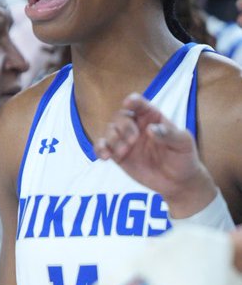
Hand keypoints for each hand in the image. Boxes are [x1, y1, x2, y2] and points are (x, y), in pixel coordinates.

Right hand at [94, 92, 216, 215]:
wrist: (178, 183)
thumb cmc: (183, 158)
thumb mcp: (183, 143)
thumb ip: (169, 134)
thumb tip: (150, 129)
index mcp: (152, 117)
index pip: (139, 104)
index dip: (133, 101)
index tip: (128, 103)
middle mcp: (136, 126)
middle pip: (120, 117)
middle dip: (123, 126)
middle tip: (132, 140)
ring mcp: (126, 141)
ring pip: (110, 131)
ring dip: (112, 139)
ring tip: (123, 152)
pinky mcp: (118, 156)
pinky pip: (103, 147)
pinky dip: (100, 149)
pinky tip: (104, 157)